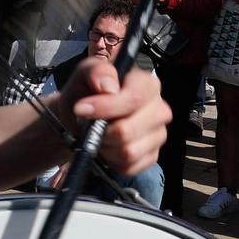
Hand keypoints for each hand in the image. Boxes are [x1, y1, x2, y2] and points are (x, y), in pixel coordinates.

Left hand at [61, 56, 167, 175]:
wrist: (80, 119)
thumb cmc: (85, 93)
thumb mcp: (84, 74)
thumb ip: (96, 71)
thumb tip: (109, 87)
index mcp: (147, 84)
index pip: (134, 99)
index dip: (106, 108)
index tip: (81, 109)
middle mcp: (159, 109)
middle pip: (128, 130)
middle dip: (101, 132)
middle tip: (89, 126)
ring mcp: (158, 134)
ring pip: (128, 152)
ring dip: (104, 147)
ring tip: (97, 136)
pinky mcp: (152, 155)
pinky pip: (130, 167)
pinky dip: (111, 161)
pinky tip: (106, 148)